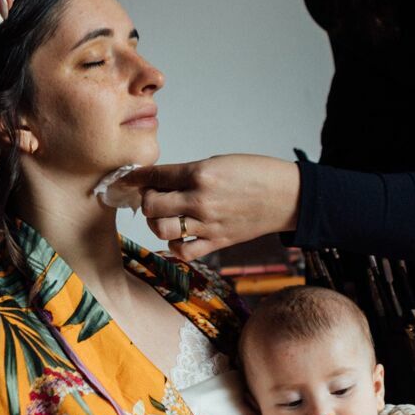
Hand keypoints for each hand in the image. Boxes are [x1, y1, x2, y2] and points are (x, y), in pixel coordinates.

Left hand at [123, 155, 301, 258]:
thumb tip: (160, 180)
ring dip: (156, 222)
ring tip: (163, 216)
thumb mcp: (219, 162)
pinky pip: (183, 251)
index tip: (127, 178)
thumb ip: (188, 173)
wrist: (287, 196)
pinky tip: (178, 236)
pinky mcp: (217, 241)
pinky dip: (174, 245)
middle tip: (150, 196)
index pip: (156, 175)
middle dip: (145, 199)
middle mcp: (201, 199)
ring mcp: (208, 224)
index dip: (136, 177)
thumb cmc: (255, 174)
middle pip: (152, 204)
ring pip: (162, 229)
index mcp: (201, 173)